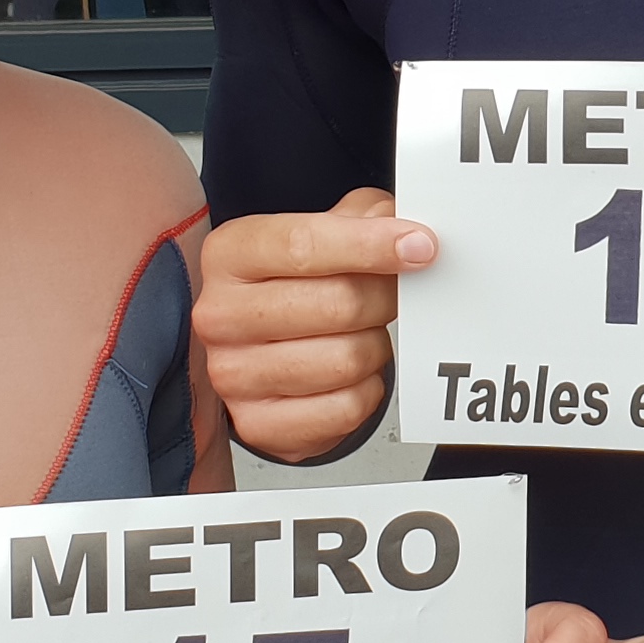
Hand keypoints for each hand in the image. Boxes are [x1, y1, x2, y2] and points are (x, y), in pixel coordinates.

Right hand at [192, 188, 436, 462]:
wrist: (257, 355)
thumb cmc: (290, 288)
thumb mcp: (318, 233)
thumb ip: (362, 217)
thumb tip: (406, 228)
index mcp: (230, 254)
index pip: (304, 245)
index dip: (371, 245)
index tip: (421, 246)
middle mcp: (222, 315)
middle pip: (338, 304)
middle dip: (384, 298)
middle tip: (391, 294)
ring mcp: (235, 375)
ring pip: (348, 359)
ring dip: (374, 346)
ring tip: (361, 334)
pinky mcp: (260, 425)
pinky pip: (347, 408)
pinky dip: (366, 389)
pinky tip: (349, 374)